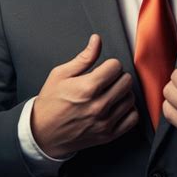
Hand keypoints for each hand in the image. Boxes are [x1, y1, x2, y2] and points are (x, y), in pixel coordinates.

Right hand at [31, 34, 138, 158]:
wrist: (43, 133)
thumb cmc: (50, 103)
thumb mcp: (60, 75)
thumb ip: (83, 58)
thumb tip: (96, 40)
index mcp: (86, 88)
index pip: (115, 66)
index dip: (109, 64)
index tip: (104, 69)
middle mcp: (98, 106)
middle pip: (126, 81)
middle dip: (118, 77)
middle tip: (108, 80)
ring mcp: (105, 122)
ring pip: (131, 98)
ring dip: (123, 93)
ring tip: (111, 93)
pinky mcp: (108, 135)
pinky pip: (133, 118)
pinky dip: (128, 110)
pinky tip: (118, 107)